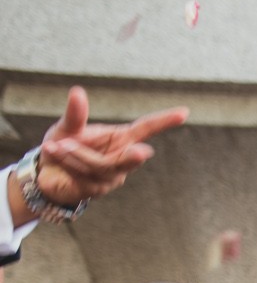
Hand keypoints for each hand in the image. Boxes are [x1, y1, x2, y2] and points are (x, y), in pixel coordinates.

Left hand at [31, 87, 187, 208]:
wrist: (46, 173)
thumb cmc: (62, 146)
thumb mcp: (67, 127)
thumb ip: (75, 114)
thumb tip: (77, 92)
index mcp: (121, 138)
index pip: (146, 129)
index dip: (165, 121)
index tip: (184, 113)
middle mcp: (121, 158)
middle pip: (131, 157)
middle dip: (132, 156)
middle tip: (140, 152)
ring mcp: (112, 177)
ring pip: (102, 166)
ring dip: (78, 154)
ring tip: (57, 145)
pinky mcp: (97, 190)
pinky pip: (86, 176)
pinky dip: (67, 162)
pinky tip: (53, 151)